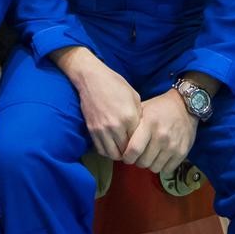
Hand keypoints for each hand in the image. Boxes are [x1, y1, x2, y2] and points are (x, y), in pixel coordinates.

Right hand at [52, 46, 140, 160]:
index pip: (139, 142)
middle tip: (133, 151)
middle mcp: (116, 126)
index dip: (142, 146)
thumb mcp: (134, 97)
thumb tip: (143, 130)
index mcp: (129, 117)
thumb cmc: (115, 84)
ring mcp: (102, 129)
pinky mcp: (92, 130)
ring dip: (119, 154)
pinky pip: (101, 150)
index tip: (143, 146)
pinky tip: (111, 145)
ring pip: (113, 154)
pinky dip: (107, 151)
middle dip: (131, 154)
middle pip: (126, 152)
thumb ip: (140, 115)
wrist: (91, 78)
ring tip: (122, 149)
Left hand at [121, 88, 197, 175]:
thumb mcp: (143, 108)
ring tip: (149, 156)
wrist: (185, 106)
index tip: (126, 157)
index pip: (133, 149)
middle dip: (137, 162)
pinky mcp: (182, 152)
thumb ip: (131, 123)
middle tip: (137, 157)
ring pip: (154, 168)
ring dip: (149, 164)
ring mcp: (172, 145)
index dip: (127, 157)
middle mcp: (161, 136)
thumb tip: (118, 139)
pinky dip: (162, 167)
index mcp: (149, 124)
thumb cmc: (160, 107)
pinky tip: (160, 158)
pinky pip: (167, 169)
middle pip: (143, 161)